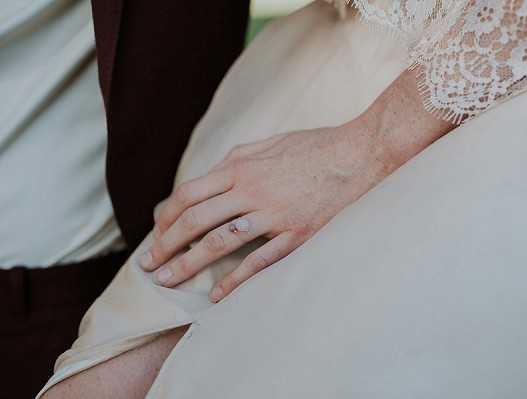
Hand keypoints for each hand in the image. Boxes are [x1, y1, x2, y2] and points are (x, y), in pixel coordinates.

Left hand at [138, 122, 391, 301]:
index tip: (157, 234)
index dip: (167, 218)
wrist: (360, 154)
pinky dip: (236, 280)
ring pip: (219, 242)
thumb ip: (238, 158)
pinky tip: (217, 295)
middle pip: (195, 221)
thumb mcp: (270, 142)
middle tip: (150, 265)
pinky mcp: (297, 234)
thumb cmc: (315, 146)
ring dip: (189, 264)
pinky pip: (260, 262)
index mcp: (241, 168)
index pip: (189, 194)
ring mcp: (274, 215)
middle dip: (166, 245)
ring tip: (168, 281)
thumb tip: (213, 173)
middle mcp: (251, 191)